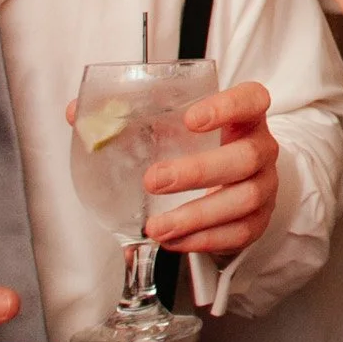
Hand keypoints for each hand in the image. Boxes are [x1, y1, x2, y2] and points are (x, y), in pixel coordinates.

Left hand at [138, 80, 282, 253]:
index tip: (191, 119)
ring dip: (195, 216)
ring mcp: (264, 186)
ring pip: (243, 199)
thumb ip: (131, 116)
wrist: (236, 180)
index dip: (227, 107)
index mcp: (245, 116)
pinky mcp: (258, 221)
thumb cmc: (202, 146)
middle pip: (246, 156)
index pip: (252, 100)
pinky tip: (173, 241)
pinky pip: (238, 233)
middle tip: (154, 181)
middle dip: (198, 171)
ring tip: (156, 226)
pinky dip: (203, 240)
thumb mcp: (176, 124)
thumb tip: (77, 113)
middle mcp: (262, 148)